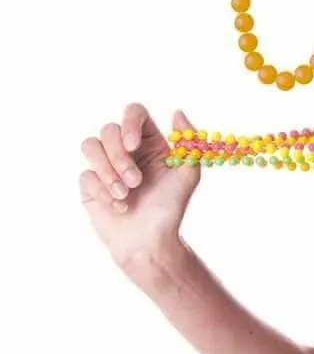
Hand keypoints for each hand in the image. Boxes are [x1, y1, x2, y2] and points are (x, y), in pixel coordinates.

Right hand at [79, 104, 200, 275]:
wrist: (151, 241)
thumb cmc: (171, 207)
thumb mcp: (188, 173)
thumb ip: (188, 142)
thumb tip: (177, 112)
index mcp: (149, 142)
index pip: (134, 113)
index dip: (129, 123)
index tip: (134, 145)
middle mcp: (126, 149)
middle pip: (109, 129)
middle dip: (119, 157)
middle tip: (136, 181)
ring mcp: (106, 165)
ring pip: (91, 145)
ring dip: (109, 172)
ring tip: (126, 194)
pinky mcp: (91, 184)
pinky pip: (86, 174)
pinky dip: (103, 191)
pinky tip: (119, 207)